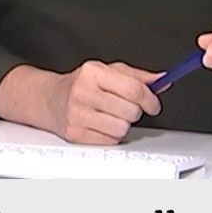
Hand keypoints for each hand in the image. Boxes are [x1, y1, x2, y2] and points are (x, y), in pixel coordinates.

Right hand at [35, 61, 162, 144]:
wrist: (49, 99)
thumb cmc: (81, 84)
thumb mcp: (107, 71)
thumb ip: (136, 76)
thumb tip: (162, 80)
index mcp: (93, 72)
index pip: (134, 89)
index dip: (150, 99)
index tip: (153, 104)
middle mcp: (83, 92)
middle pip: (131, 111)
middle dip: (134, 111)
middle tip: (125, 107)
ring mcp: (77, 114)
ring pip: (122, 128)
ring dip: (122, 124)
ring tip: (110, 115)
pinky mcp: (75, 133)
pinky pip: (110, 141)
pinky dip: (111, 135)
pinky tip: (101, 124)